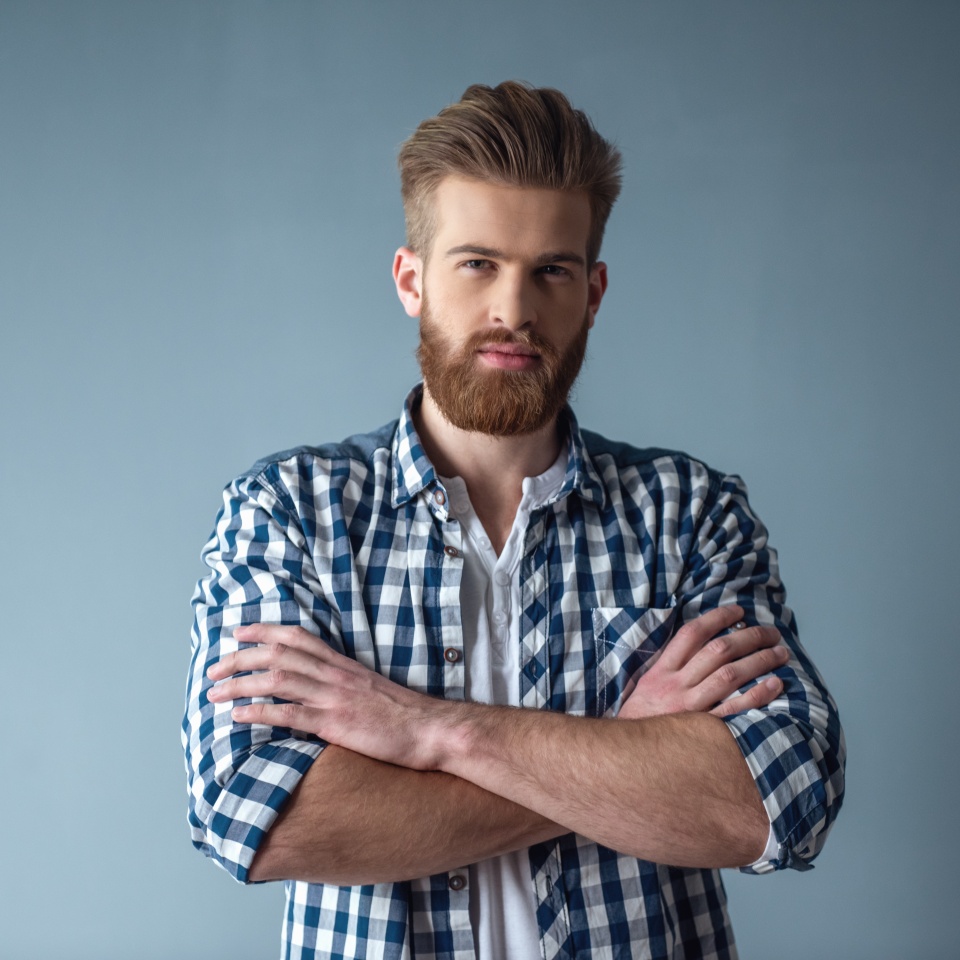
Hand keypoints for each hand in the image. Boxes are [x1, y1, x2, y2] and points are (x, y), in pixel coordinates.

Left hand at [206, 624, 453, 769]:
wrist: (430, 729)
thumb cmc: (403, 714)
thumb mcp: (370, 689)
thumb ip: (343, 684)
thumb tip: (318, 689)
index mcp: (342, 664)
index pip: (297, 636)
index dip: (264, 630)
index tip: (238, 632)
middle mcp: (334, 674)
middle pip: (278, 653)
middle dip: (240, 657)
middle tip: (213, 668)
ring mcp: (333, 696)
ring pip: (277, 678)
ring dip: (240, 683)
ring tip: (214, 692)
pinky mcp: (334, 722)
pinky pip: (289, 713)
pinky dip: (259, 712)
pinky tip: (238, 716)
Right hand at [617, 605, 787, 719]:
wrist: (629, 755)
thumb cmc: (641, 719)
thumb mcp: (647, 685)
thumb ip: (671, 666)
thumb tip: (702, 644)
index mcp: (662, 670)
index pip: (691, 634)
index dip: (717, 618)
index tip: (739, 612)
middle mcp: (677, 685)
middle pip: (718, 651)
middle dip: (749, 637)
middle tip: (772, 633)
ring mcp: (692, 707)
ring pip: (730, 675)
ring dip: (759, 660)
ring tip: (780, 653)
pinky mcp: (704, 730)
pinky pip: (735, 709)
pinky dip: (758, 694)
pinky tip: (776, 684)